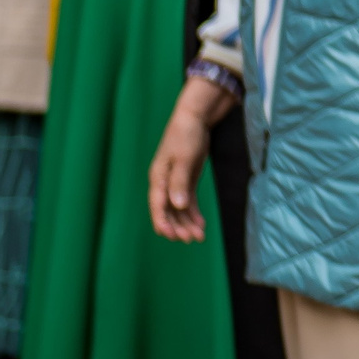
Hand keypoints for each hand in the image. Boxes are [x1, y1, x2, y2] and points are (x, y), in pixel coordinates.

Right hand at [149, 75, 232, 241]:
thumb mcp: (184, 158)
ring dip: (187, 223)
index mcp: (158, 178)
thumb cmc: (186, 136)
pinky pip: (188, 202)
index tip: (170, 236)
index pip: (157, 205)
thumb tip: (177, 205)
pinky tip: (201, 225)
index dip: (162, 221)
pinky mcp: (186, 181)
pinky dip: (193, 214)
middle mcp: (164, 183)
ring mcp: (175, 183)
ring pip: (179, 209)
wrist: (194, 119)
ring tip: (198, 237)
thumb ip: (180, 182)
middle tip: (190, 240)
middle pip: (168, 211)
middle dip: (178, 226)